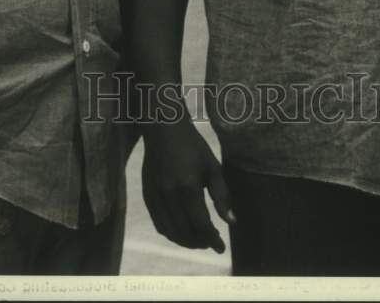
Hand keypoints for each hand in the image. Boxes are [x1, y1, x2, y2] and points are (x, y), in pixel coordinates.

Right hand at [142, 119, 235, 252]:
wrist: (164, 131)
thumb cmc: (193, 146)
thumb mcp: (212, 167)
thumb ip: (221, 196)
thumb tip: (231, 222)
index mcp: (188, 188)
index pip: (201, 224)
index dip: (212, 239)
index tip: (221, 248)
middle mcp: (169, 196)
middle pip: (185, 231)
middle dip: (200, 242)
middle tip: (211, 242)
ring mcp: (156, 197)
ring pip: (171, 231)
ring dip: (186, 241)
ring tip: (198, 240)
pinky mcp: (147, 196)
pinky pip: (159, 224)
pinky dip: (171, 233)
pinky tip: (181, 231)